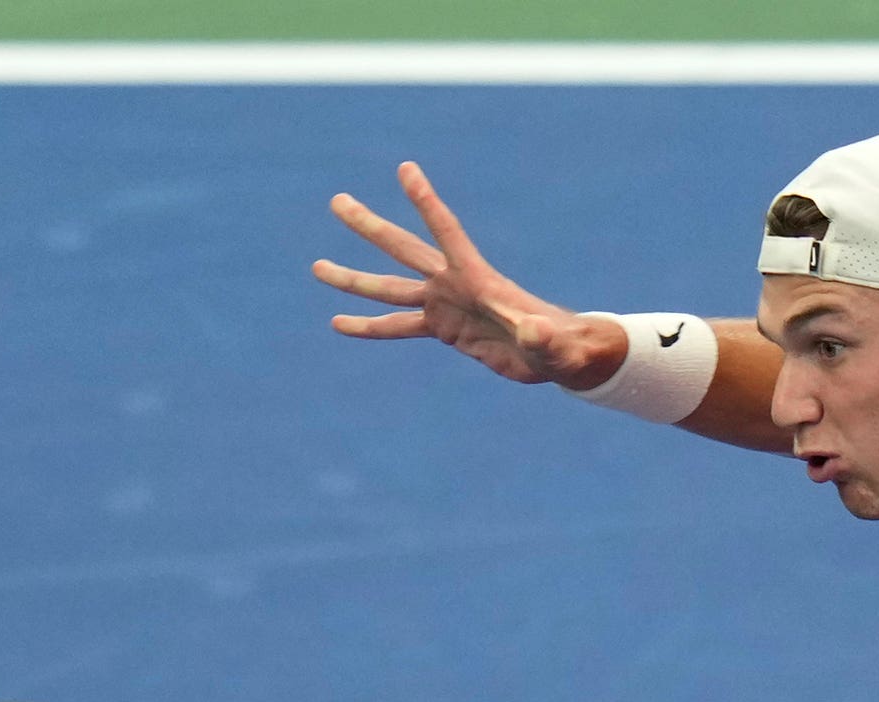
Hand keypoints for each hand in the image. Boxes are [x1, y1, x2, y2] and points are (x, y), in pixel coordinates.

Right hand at [313, 161, 629, 389]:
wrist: (559, 356)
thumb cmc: (563, 348)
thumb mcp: (553, 346)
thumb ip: (543, 338)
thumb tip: (537, 334)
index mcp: (477, 279)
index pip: (446, 232)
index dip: (427, 202)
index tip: (405, 169)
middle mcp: (453, 284)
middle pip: (402, 249)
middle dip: (369, 227)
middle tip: (337, 201)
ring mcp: (444, 304)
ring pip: (388, 288)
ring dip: (353, 279)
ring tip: (316, 267)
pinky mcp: (443, 328)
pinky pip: (397, 326)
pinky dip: (369, 326)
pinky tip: (338, 323)